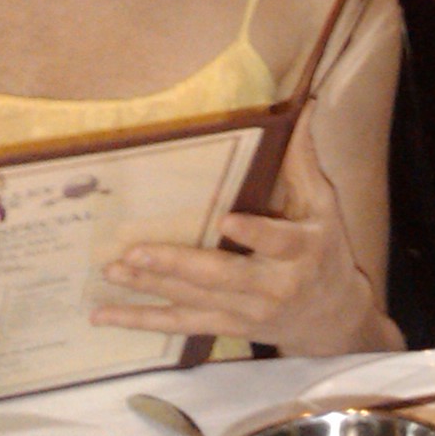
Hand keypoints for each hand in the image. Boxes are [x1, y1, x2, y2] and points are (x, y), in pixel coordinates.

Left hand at [90, 109, 400, 355]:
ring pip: (193, 300)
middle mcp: (272, 286)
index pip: (278, 242)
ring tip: (113, 269)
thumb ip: (304, 163)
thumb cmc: (326, 252)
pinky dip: (140, 321)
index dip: (254, 233)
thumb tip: (304, 110)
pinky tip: (102, 314)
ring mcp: (245, 311)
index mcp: (301, 251)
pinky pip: (179, 325)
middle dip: (176, 265)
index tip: (227, 220)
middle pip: (221, 276)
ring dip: (150, 286)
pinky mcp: (225, 325)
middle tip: (135, 251)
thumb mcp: (324, 208)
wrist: (332, 318)